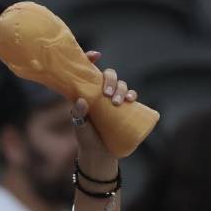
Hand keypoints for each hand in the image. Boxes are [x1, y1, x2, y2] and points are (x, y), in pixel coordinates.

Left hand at [72, 51, 135, 180]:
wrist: (99, 154)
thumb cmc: (85, 138)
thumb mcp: (79, 125)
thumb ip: (78, 113)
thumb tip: (81, 101)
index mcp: (87, 92)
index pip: (88, 72)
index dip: (91, 59)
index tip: (97, 55)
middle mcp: (100, 93)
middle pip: (108, 76)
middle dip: (110, 80)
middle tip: (108, 94)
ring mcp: (113, 100)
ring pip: (121, 84)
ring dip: (122, 88)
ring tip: (119, 102)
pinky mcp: (124, 109)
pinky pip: (131, 96)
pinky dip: (132, 94)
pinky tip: (132, 98)